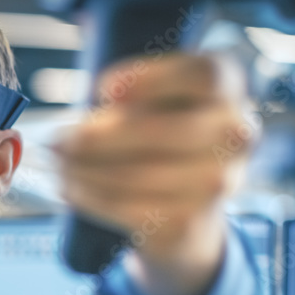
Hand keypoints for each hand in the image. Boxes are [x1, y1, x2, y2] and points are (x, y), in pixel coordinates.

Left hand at [53, 54, 253, 294]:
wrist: (186, 209)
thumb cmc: (158, 137)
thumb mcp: (149, 103)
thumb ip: (125, 100)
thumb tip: (76, 128)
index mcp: (228, 87)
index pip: (203, 75)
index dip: (151, 79)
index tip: (102, 90)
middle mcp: (236, 132)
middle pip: (165, 131)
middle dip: (99, 137)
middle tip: (58, 139)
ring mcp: (219, 181)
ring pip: (141, 175)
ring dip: (86, 170)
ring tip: (58, 164)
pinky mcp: (192, 220)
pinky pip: (131, 208)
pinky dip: (92, 197)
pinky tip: (70, 188)